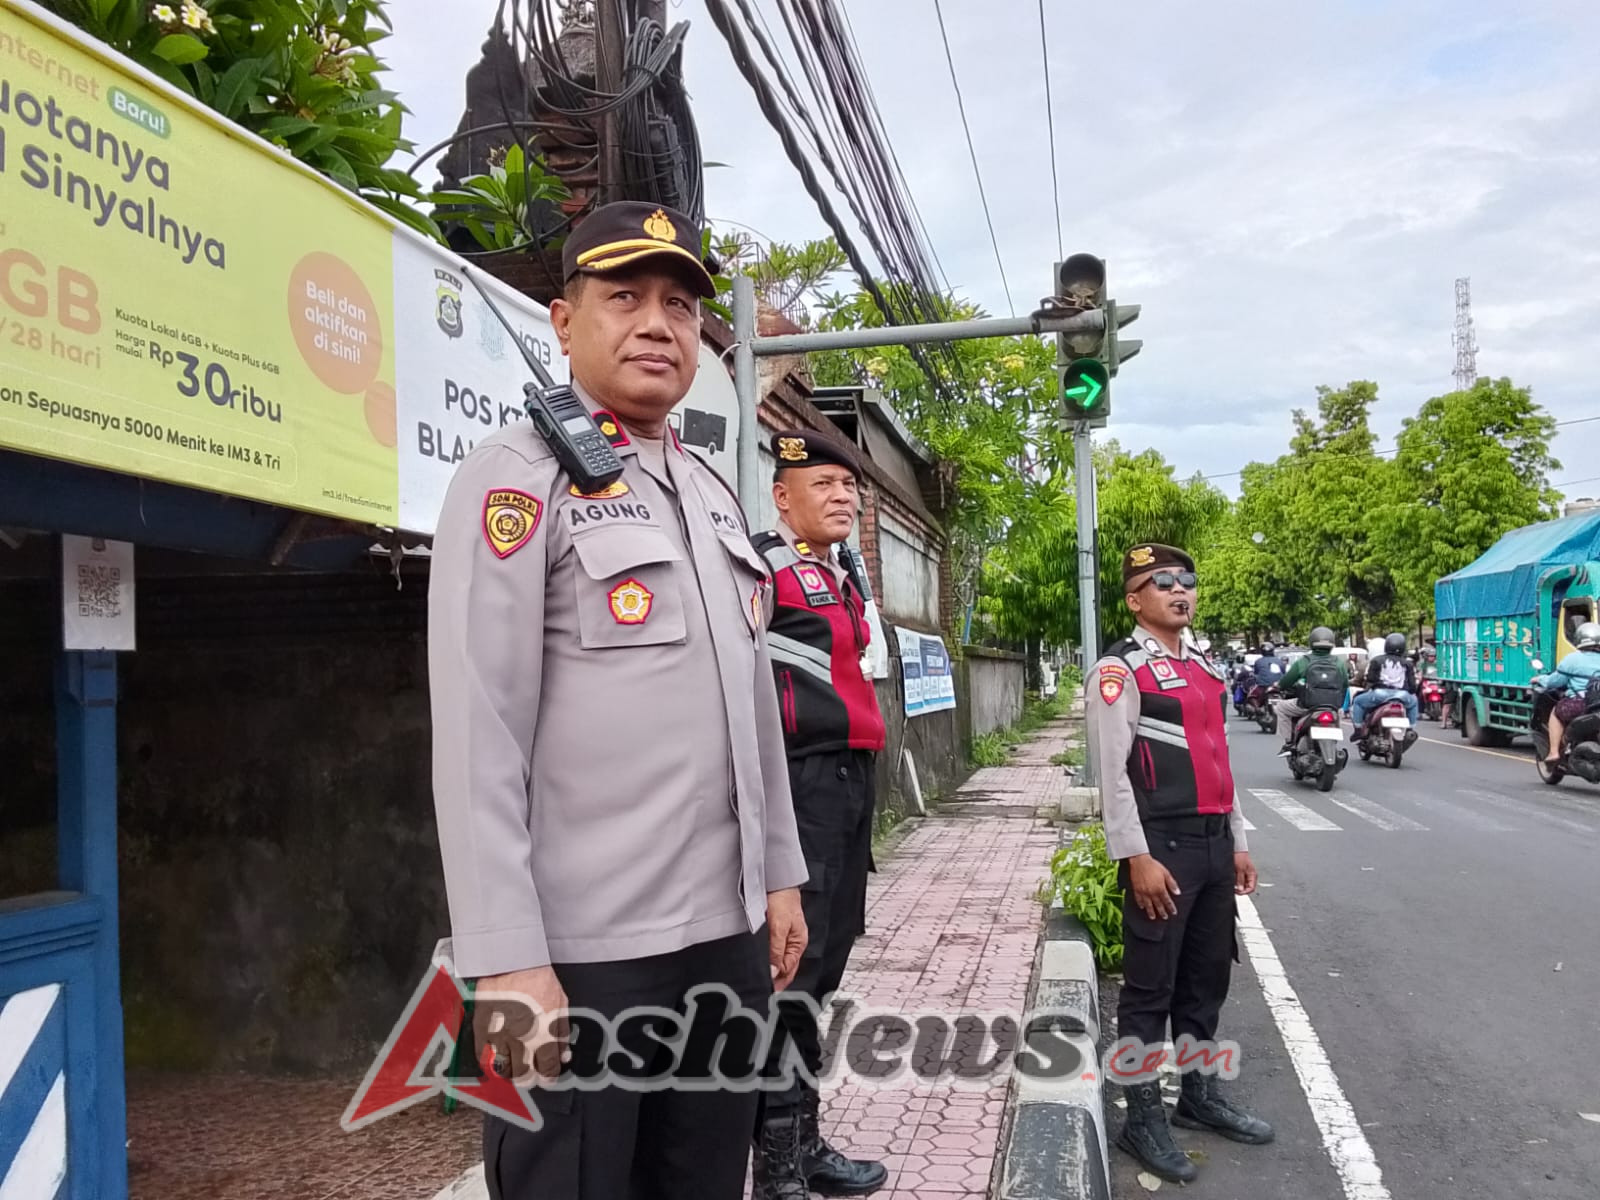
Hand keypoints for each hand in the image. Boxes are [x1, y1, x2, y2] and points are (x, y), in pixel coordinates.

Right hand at [473, 965, 568, 1085]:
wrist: (510, 961)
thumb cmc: (539, 979)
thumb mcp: (561, 1004)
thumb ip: (562, 1033)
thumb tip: (564, 1056)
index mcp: (543, 1036)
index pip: (548, 1069)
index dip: (549, 1076)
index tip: (548, 1076)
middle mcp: (521, 1042)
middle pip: (524, 1077)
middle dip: (530, 1079)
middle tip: (532, 1074)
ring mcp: (499, 1038)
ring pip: (503, 1070)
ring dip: (510, 1072)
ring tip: (515, 1067)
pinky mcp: (481, 1031)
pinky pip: (483, 1057)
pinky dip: (490, 1062)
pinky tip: (497, 1058)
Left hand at [766, 887, 806, 989]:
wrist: (777, 882)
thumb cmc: (783, 900)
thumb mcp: (779, 927)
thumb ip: (776, 951)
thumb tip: (774, 973)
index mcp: (798, 944)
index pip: (788, 970)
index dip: (777, 981)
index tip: (765, 989)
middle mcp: (792, 943)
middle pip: (784, 969)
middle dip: (775, 980)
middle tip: (761, 990)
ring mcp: (783, 938)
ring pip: (777, 961)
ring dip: (770, 970)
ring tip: (758, 980)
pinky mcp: (774, 933)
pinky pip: (771, 952)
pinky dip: (766, 959)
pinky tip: (758, 963)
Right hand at [1127, 854, 1180, 919]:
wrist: (1140, 861)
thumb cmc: (1154, 866)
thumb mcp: (1166, 873)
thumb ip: (1172, 884)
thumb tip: (1178, 892)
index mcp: (1160, 888)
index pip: (1167, 901)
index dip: (1171, 907)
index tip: (1173, 912)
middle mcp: (1152, 892)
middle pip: (1158, 905)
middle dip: (1162, 912)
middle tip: (1165, 917)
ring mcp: (1143, 892)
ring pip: (1148, 905)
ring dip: (1151, 912)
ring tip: (1153, 917)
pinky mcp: (1136, 889)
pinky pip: (1138, 899)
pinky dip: (1140, 904)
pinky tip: (1142, 907)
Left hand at [1234, 852, 1257, 895]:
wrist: (1237, 850)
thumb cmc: (1240, 857)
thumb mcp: (1240, 869)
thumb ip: (1240, 880)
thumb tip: (1241, 889)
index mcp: (1252, 875)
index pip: (1251, 888)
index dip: (1245, 892)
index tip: (1238, 892)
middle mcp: (1250, 876)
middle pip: (1247, 888)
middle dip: (1241, 890)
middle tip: (1234, 890)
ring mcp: (1245, 875)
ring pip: (1242, 885)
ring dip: (1238, 886)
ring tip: (1232, 886)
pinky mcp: (1240, 874)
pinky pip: (1239, 881)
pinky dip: (1235, 883)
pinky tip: (1232, 882)